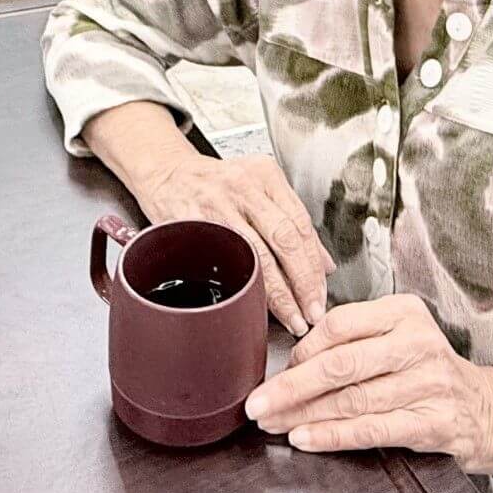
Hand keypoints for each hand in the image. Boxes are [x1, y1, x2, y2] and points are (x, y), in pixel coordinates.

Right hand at [138, 151, 335, 336]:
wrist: (167, 174)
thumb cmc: (215, 184)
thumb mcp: (259, 188)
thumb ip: (293, 222)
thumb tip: (325, 265)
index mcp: (266, 176)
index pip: (301, 224)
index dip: (315, 265)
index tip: (321, 294)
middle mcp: (245, 187)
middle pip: (285, 239)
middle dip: (303, 282)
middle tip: (312, 312)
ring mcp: (217, 206)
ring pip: (257, 255)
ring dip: (279, 294)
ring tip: (292, 317)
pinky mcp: (193, 224)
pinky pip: (224, 261)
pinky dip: (244, 287)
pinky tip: (254, 304)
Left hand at [243, 293, 492, 474]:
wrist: (483, 407)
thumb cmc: (425, 369)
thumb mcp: (398, 335)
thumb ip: (355, 339)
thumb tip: (292, 361)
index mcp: (403, 312)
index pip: (340, 324)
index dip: (303, 349)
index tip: (278, 370)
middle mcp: (417, 343)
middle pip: (340, 364)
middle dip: (291, 387)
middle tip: (257, 402)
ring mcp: (427, 383)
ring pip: (351, 400)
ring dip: (304, 415)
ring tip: (272, 423)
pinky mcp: (432, 422)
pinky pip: (371, 430)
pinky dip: (332, 436)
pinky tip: (304, 438)